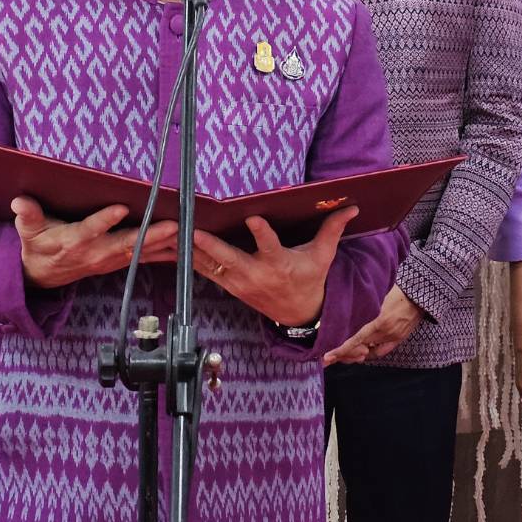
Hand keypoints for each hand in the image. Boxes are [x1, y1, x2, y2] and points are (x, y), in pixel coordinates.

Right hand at [13, 196, 177, 289]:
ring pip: (141, 252)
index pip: (90, 230)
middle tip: (173, 225)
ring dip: (165, 244)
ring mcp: (110, 260)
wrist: (43, 276)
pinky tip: (186, 246)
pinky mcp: (119, 262)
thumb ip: (27, 216)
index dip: (104, 221)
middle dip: (151, 235)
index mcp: (74, 241)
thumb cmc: (38, 246)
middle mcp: (95, 253)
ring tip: (188, 234)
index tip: (119, 208)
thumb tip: (20, 201)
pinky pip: (146, 258)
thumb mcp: (28, 231)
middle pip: (125, 244)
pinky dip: (166, 252)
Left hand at [188, 207, 357, 327]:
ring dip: (191, 251)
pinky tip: (171, 247)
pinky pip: (204, 272)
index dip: (262, 233)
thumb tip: (350, 207)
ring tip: (172, 232)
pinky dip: (188, 260)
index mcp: (279, 264)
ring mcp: (239, 282)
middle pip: (230, 259)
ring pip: (211, 265)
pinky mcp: (228, 285)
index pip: (270, 247)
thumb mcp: (322, 256)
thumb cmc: (308, 279)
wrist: (297, 314)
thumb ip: (331, 229)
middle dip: (210, 246)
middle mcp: (256, 274)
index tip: (253, 217)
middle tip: (193, 230)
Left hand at [323, 284, 422, 365]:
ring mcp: (392, 337)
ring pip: (369, 351)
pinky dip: (369, 353)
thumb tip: (341, 307)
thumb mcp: (378, 292)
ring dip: (355, 353)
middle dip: (343, 352)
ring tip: (341, 354)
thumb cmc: (397, 288)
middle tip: (329, 356)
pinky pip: (381, 351)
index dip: (340, 349)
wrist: (421, 292)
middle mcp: (384, 331)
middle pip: (360, 347)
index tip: (326, 356)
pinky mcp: (399, 339)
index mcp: (378, 319)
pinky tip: (361, 352)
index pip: (355, 339)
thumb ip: (361, 302)